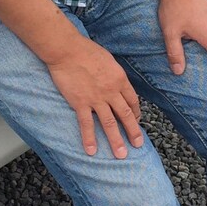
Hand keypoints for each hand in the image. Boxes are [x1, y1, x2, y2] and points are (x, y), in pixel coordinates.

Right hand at [45, 33, 143, 158]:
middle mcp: (111, 91)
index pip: (132, 100)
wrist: (68, 50)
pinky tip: (92, 151)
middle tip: (138, 145)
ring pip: (109, 123)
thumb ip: (113, 74)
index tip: (136, 120)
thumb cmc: (86, 50)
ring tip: (121, 155)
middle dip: (133, 132)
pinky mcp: (81, 103)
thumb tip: (115, 82)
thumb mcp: (108, 60)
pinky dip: (89, 139)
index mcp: (120, 79)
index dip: (135, 112)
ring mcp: (96, 99)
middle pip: (125, 115)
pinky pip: (87, 124)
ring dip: (116, 140)